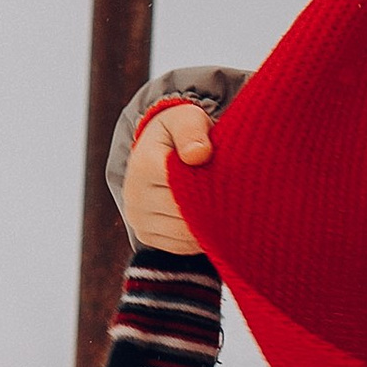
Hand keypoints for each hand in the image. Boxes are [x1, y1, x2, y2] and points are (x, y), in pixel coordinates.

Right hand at [120, 100, 213, 249]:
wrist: (159, 147)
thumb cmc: (181, 131)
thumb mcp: (187, 119)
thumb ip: (192, 132)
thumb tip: (199, 154)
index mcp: (144, 165)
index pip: (186, 191)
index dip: (212, 190)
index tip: (228, 182)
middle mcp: (134, 195)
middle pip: (186, 216)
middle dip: (211, 209)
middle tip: (231, 197)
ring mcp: (137, 218)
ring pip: (184, 236)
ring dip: (206, 226)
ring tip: (219, 206)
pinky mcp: (145, 235)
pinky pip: (180, 247)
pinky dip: (198, 237)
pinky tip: (206, 219)